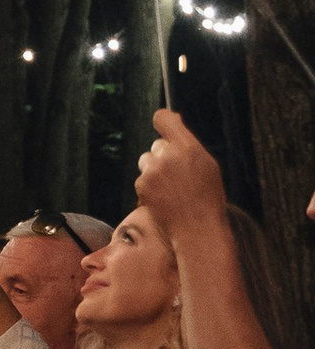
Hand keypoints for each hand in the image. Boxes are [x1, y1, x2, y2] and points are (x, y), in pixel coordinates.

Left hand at [135, 111, 231, 237]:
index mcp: (188, 148)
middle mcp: (168, 156)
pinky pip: (142, 179)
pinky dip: (149, 187)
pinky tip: (164, 198)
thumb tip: (173, 123)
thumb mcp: (207, 166)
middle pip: (157, 144)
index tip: (164, 124)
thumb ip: (189, 145)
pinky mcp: (141, 185)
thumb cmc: (207, 198)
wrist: (196, 228)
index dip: (163, 120)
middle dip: (163, 155)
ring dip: (154, 170)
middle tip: (177, 174)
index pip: (165, 119)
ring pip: (147, 161)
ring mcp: (153, 171)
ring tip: (171, 188)